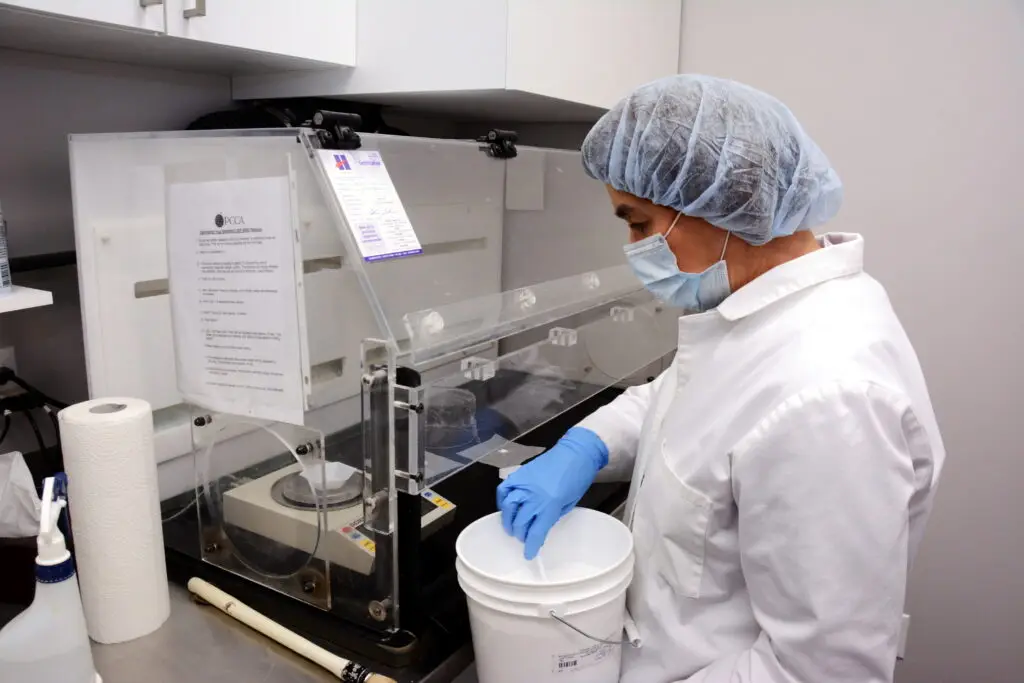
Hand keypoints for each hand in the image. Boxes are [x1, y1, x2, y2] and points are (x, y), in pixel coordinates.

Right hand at [496, 427, 607, 558]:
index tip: (528, 554)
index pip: (535, 532)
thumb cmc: (578, 478)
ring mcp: (524, 483)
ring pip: (508, 507)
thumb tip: (540, 526)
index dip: (530, 546)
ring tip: (511, 527)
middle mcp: (534, 496)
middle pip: (520, 522)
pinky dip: (502, 500)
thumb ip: (552, 516)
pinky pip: (504, 489)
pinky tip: (506, 507)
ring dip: (508, 520)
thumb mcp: (569, 503)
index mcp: (550, 505)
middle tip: (522, 538)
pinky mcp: (519, 473)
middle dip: (520, 535)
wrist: (576, 453)